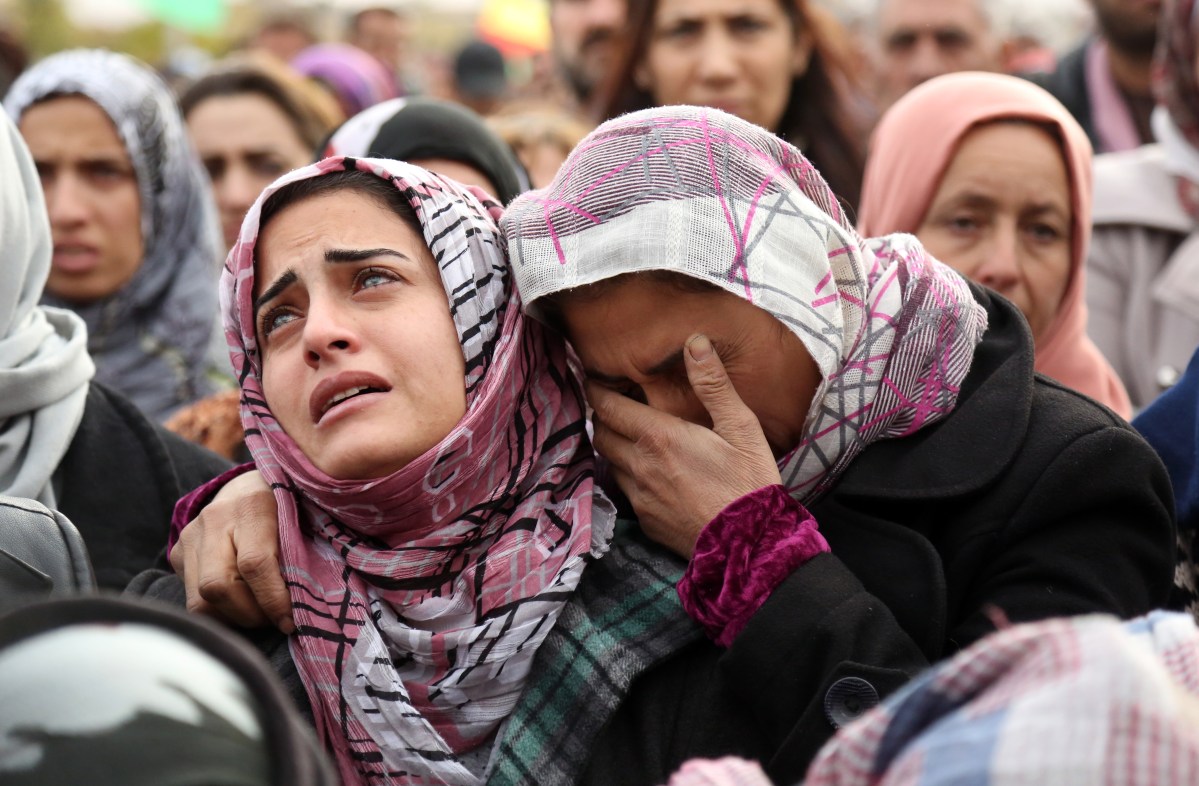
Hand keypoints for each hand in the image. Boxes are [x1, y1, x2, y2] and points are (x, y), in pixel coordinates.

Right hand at [168, 469, 292, 632]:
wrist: (250, 485)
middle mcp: (214, 518)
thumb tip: (309, 603)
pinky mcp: (178, 552)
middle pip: (217, 587)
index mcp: (253, 505)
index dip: (273, 600)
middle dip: (249, 615)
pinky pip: (191, 598)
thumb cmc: (288, 505)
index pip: (255, 564)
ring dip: (233, 618)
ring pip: (199, 600)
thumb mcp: (304, 518)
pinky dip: (219, 611)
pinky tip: (242, 602)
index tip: (289, 621)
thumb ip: (304, 553)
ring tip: (259, 613)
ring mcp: (191, 535)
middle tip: (273, 620)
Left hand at [587, 334, 781, 558]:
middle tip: (614, 404)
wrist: (751, 546)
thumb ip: (713, 384)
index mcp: (659, 438)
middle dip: (603, 415)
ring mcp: (640, 497)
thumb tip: (694, 342)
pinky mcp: (646, 521)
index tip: (597, 378)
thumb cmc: (749, 483)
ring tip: (630, 435)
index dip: (598, 389)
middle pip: (601, 433)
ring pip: (610, 462)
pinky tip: (648, 472)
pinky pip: (625, 490)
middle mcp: (640, 466)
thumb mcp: (740, 427)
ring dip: (614, 446)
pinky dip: (628, 475)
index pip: (608, 406)